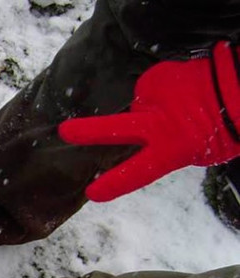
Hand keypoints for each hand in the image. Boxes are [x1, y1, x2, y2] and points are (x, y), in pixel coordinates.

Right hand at [59, 42, 239, 201]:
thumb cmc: (227, 127)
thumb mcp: (198, 151)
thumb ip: (166, 150)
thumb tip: (143, 144)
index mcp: (172, 148)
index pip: (136, 172)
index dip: (114, 184)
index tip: (93, 193)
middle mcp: (159, 123)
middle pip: (116, 129)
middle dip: (88, 132)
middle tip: (64, 131)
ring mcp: (157, 95)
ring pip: (136, 107)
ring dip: (145, 110)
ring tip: (171, 108)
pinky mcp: (160, 75)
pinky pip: (148, 87)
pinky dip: (156, 92)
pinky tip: (174, 92)